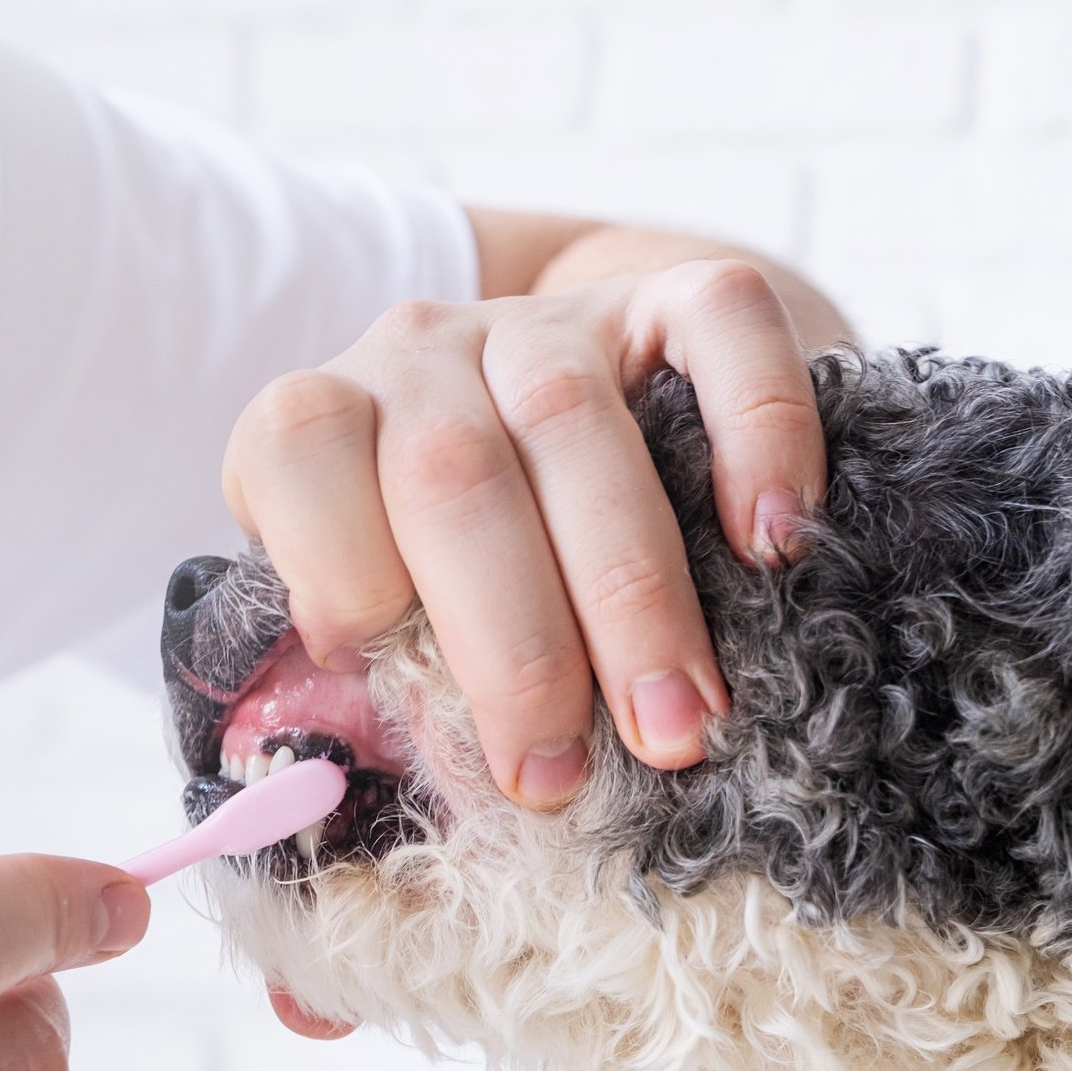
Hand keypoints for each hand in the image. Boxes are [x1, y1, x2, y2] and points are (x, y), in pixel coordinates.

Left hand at [223, 258, 822, 807]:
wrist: (573, 412)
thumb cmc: (457, 565)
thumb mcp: (385, 617)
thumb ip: (375, 680)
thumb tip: (396, 777)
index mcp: (324, 424)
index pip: (297, 448)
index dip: (340, 570)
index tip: (399, 690)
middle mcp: (422, 352)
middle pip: (453, 475)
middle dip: (515, 648)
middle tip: (563, 774)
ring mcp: (547, 319)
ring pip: (574, 421)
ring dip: (633, 595)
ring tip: (680, 722)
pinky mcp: (670, 293)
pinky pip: (723, 322)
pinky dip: (758, 431)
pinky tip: (774, 544)